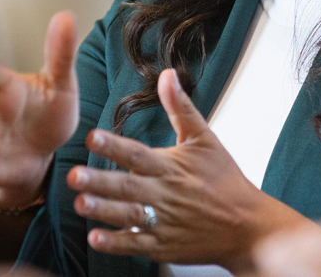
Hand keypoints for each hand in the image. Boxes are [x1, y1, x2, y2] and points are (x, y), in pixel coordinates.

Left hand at [68, 68, 311, 270]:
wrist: (247, 225)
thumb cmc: (225, 179)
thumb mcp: (205, 139)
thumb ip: (181, 108)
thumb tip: (167, 75)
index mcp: (172, 167)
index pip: (138, 153)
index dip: (114, 145)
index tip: (92, 137)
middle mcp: (165, 194)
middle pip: (128, 186)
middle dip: (99, 181)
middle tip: (73, 176)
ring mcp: (164, 222)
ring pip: (129, 216)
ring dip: (104, 210)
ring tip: (80, 204)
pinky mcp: (163, 246)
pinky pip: (136, 245)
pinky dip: (116, 243)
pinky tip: (96, 239)